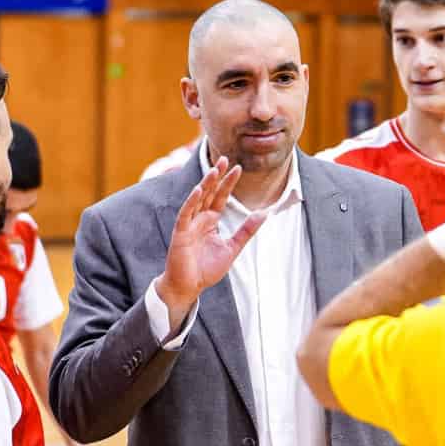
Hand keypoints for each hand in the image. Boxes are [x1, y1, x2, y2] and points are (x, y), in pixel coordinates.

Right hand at [154, 157, 267, 314]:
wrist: (189, 287)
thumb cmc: (206, 269)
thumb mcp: (232, 248)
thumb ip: (246, 231)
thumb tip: (264, 214)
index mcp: (211, 221)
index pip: (221, 197)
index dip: (229, 183)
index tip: (238, 167)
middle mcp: (199, 219)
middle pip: (209, 193)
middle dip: (217, 176)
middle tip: (225, 158)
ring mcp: (188, 225)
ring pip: (197, 199)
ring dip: (205, 184)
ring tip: (214, 170)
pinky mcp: (180, 234)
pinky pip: (185, 214)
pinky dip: (191, 202)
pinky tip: (198, 190)